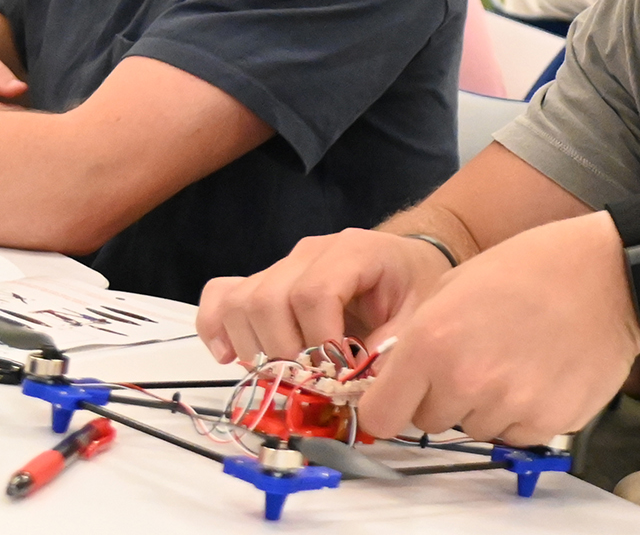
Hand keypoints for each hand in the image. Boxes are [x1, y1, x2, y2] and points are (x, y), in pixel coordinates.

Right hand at [195, 228, 455, 364]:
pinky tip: (230, 357)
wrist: (406, 262)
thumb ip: (394, 348)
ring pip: (239, 302)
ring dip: (254, 348)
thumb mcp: (422, 315)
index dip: (318, 340)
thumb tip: (358, 387)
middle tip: (312, 380)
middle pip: (268, 300)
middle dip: (285, 352)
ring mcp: (282, 265)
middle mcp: (309, 253)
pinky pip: (221, 295)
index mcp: (354, 252)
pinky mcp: (264, 281)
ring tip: (285, 373)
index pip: (314, 293)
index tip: (337, 372)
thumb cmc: (415, 288)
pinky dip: (217, 328)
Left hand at [354, 212, 639, 445]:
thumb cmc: (533, 268)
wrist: (611, 274)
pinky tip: (544, 374)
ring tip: (519, 361)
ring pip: (476, 428)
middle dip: (444, 398)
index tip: (406, 395)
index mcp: (431, 343)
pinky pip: (517, 434)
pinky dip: (526, 414)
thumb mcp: (457, 283)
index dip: (392, 404)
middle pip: (429, 422)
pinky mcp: (548, 422)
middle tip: (479, 360)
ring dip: (488, 405)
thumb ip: (421, 337)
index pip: (381, 415)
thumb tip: (402, 378)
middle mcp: (464, 382)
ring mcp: (509, 406)